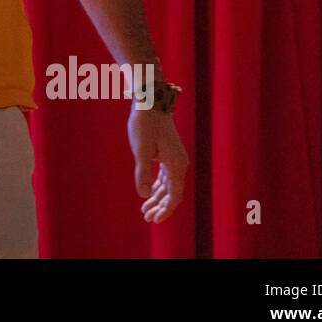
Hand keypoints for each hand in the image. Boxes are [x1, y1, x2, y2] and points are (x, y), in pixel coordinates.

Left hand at [127, 106, 187, 222]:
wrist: (151, 102)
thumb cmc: (145, 124)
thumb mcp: (141, 149)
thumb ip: (143, 172)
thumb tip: (144, 195)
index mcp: (176, 165)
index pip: (174, 196)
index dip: (165, 210)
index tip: (154, 220)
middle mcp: (179, 163)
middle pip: (172, 193)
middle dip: (160, 207)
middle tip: (147, 218)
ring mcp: (175, 158)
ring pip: (169, 185)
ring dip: (158, 198)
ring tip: (145, 210)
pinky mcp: (169, 153)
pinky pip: (166, 176)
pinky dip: (158, 186)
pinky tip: (149, 192)